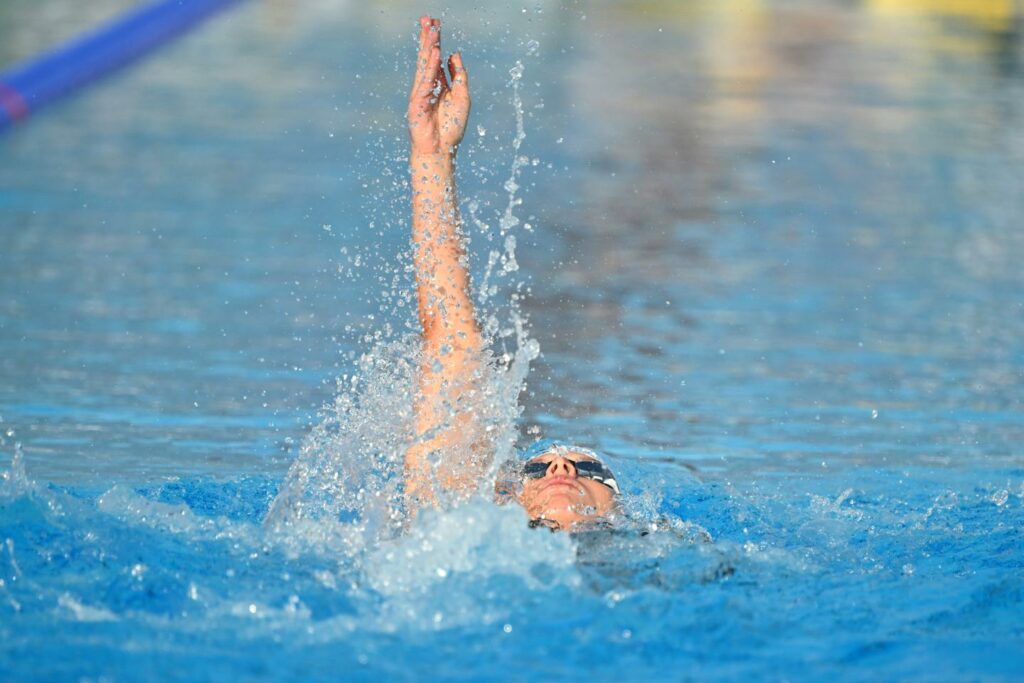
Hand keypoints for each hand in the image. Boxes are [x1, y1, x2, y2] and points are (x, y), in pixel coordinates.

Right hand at [408, 16, 469, 157]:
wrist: (441, 149)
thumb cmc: (451, 127)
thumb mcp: (462, 96)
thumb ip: (459, 76)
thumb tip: (454, 54)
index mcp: (438, 84)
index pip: (435, 57)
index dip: (435, 40)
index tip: (435, 23)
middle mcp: (427, 85)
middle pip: (426, 56)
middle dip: (427, 38)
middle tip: (428, 19)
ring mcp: (420, 93)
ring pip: (425, 65)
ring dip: (428, 47)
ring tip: (432, 30)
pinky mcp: (417, 102)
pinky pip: (426, 80)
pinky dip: (430, 66)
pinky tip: (434, 52)